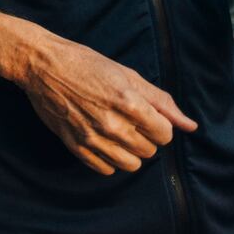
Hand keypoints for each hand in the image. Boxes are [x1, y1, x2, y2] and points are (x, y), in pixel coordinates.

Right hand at [18, 35, 196, 174]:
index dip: (159, 125)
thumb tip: (191, 125)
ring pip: (131, 165)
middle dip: (144, 137)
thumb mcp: (127, 74)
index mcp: (130, 103)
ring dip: (129, 151)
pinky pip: (105, 169)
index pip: (165, 135)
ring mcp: (93, 138)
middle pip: (149, 151)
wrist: (42, 64)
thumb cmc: (85, 63)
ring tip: (117, 132)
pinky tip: (103, 141)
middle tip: (128, 119)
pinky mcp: (75, 146)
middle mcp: (113, 125)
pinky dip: (109, 159)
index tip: (146, 115)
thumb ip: (162, 101)